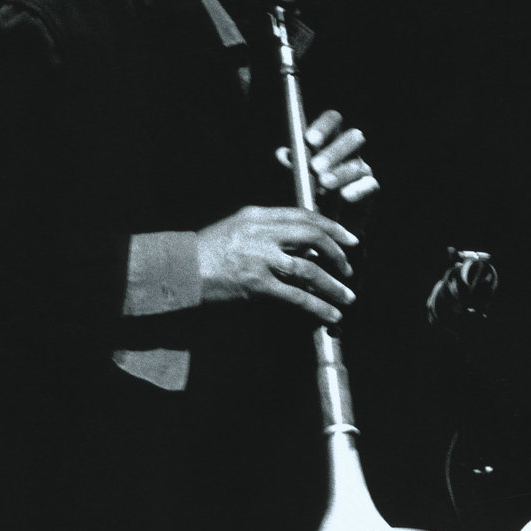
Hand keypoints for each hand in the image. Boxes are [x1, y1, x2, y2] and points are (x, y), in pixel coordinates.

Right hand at [196, 205, 358, 323]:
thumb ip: (268, 227)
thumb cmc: (209, 250)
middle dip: (337, 253)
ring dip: (333, 285)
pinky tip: (330, 315)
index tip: (347, 238)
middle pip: (312, 236)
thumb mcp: (238, 226)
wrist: (180, 270)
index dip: (331, 227)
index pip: (304, 215)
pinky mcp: (256, 285)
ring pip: (309, 269)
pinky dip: (317, 307)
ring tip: (347, 296)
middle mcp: (261, 233)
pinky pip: (295, 297)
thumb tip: (303, 240)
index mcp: (258, 215)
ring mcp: (260, 259)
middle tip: (349, 266)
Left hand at [277, 110, 379, 204]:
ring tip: (324, 184)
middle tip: (315, 167)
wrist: (312, 231)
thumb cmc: (297, 199)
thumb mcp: (285, 183)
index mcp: (328, 141)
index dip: (324, 127)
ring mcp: (360, 171)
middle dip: (334, 152)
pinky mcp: (369, 192)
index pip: (333, 122)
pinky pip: (370, 186)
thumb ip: (284, 168)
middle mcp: (348, 152)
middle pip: (352, 139)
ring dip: (340, 173)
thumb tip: (282, 154)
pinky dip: (358, 189)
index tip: (310, 140)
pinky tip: (345, 196)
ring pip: (358, 164)